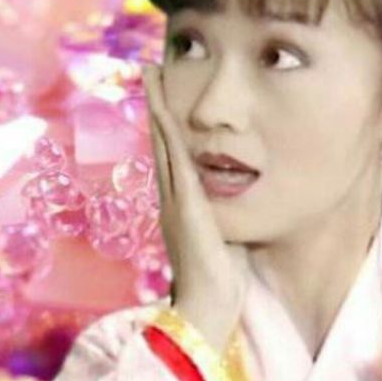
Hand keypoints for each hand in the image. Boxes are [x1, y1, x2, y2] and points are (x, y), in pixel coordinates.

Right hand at [141, 63, 250, 355]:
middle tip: (149, 72)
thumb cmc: (218, 279)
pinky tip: (163, 111)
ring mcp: (175, 199)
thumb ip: (221, 215)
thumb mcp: (221, 237)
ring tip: (151, 77)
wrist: (206, 307)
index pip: (170, 155)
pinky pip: (175, 162)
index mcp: (179, 203)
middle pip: (160, 140)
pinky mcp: (186, 206)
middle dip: (154, 104)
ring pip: (163, 143)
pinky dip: (167, 134)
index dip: (164, 125)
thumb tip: (232, 198)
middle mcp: (171, 196)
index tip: (161, 98)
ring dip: (157, 108)